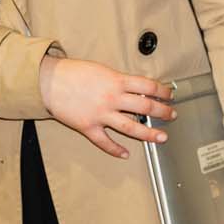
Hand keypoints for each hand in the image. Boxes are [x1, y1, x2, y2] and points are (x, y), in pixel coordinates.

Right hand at [37, 56, 174, 157]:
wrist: (50, 81)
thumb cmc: (75, 72)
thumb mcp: (103, 70)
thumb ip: (120, 81)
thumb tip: (137, 89)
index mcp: (117, 81)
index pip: (148, 86)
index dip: (162, 91)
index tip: (170, 95)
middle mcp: (112, 98)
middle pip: (145, 106)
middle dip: (162, 112)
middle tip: (172, 115)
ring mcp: (101, 114)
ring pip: (130, 127)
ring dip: (148, 133)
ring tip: (161, 137)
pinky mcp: (88, 127)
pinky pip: (104, 142)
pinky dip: (115, 149)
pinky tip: (125, 154)